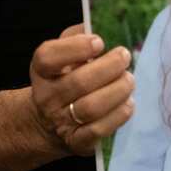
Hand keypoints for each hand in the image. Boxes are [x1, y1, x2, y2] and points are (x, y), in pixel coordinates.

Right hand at [29, 23, 133, 156]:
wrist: (47, 122)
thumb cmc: (64, 77)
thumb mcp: (62, 54)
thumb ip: (75, 36)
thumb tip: (92, 28)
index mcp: (41, 71)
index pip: (48, 57)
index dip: (75, 48)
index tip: (99, 42)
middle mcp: (47, 96)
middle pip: (78, 82)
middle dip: (109, 68)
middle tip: (125, 56)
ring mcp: (60, 121)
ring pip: (91, 107)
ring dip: (118, 91)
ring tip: (129, 80)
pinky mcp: (76, 142)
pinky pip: (99, 130)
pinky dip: (118, 115)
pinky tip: (128, 103)